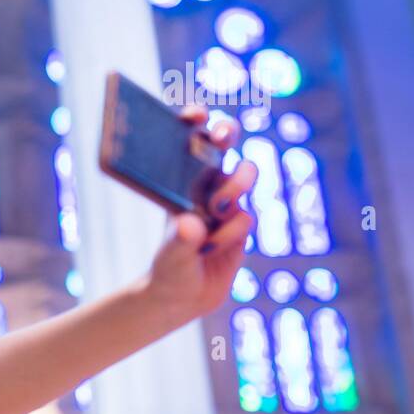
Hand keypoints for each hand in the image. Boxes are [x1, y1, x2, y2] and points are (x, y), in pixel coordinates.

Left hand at [140, 104, 257, 325]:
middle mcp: (204, 186)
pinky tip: (214, 247)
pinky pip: (246, 217)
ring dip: (234, 185)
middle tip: (222, 135)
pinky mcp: (241, 225)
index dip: (195, 121)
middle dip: (225, 133)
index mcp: (178, 181)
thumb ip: (179, 242)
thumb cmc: (167, 270)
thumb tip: (190, 224)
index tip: (195, 114)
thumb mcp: (168, 258)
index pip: (188, 141)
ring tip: (216, 207)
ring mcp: (226, 204)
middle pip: (223, 145)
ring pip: (243, 176)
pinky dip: (232, 230)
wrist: (183, 298)